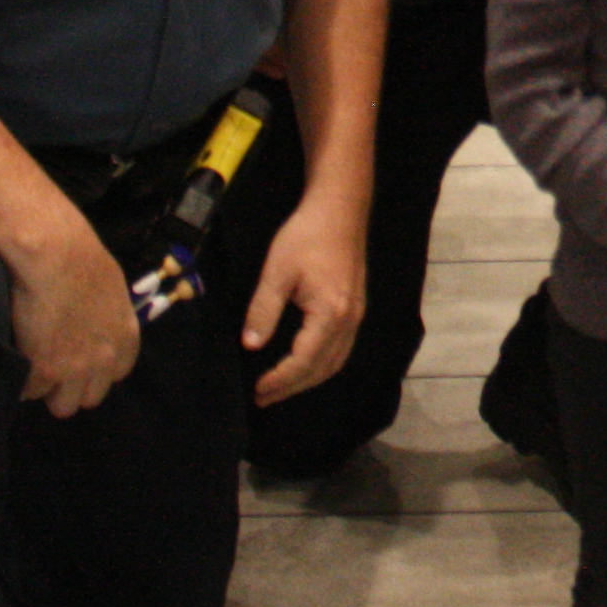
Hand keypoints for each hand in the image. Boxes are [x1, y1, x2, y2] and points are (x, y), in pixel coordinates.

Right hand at [9, 208, 143, 417]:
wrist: (53, 255)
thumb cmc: (79, 257)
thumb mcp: (109, 287)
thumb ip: (105, 316)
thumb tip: (92, 324)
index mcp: (125, 337)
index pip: (116, 373)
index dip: (95, 369)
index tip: (79, 360)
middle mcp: (105, 359)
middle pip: (90, 397)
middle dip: (71, 387)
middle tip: (51, 368)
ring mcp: (75, 369)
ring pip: (62, 404)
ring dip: (46, 390)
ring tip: (30, 367)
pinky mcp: (44, 372)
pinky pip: (30, 392)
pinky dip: (20, 381)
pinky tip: (14, 360)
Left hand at [242, 187, 367, 406]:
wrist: (340, 208)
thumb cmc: (306, 236)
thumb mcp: (277, 272)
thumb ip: (264, 310)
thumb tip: (251, 345)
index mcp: (330, 314)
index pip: (303, 361)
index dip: (280, 379)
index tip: (257, 390)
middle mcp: (349, 321)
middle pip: (322, 368)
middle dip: (292, 387)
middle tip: (263, 398)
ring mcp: (356, 315)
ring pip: (335, 361)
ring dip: (308, 379)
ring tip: (281, 387)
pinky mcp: (356, 308)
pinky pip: (341, 349)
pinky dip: (322, 364)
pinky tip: (305, 364)